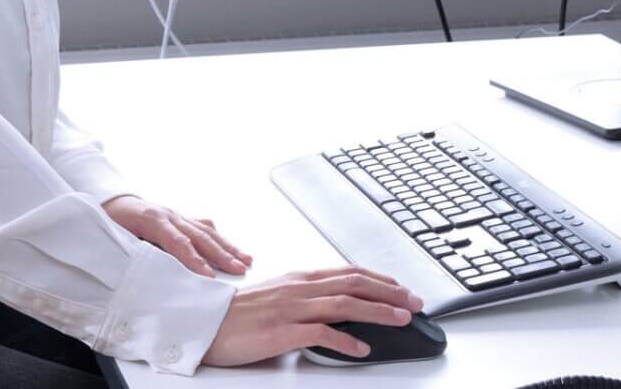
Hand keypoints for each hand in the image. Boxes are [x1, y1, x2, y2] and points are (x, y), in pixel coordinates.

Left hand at [102, 195, 252, 276]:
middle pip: (199, 236)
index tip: (209, 277)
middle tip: (239, 270)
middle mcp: (169, 215)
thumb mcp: (117, 238)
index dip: (194, 260)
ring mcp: (177, 215)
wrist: (110, 201)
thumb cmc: (112, 222)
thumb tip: (152, 273)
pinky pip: (204, 227)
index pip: (178, 243)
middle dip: (221, 255)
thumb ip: (135, 253)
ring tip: (246, 260)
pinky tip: (232, 249)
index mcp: (152, 219)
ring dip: (228, 247)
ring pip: (207, 231)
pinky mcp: (181, 218)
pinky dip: (220, 239)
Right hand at [201, 267, 424, 366]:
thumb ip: (306, 297)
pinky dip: (345, 340)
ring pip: (345, 304)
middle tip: (415, 302)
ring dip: (378, 312)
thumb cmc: (238, 314)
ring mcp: (291, 309)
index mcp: (300, 279)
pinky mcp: (282, 331)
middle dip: (390, 293)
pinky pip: (320, 334)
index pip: (349, 273)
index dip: (380, 279)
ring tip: (401, 319)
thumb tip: (336, 304)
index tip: (403, 288)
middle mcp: (300, 288)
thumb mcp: (277, 296)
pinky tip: (361, 348)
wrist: (205, 323)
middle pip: (354, 284)